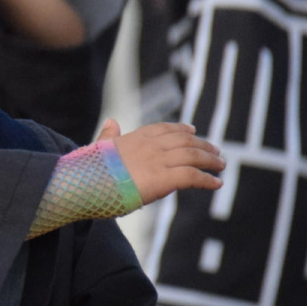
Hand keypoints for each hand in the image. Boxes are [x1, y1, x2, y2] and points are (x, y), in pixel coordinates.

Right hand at [96, 119, 223, 204]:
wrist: (86, 182)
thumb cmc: (88, 169)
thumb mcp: (99, 148)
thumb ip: (108, 135)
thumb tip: (112, 121)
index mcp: (135, 137)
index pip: (163, 129)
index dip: (180, 129)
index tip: (192, 130)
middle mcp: (150, 145)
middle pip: (184, 140)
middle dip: (202, 145)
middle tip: (215, 151)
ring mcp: (158, 161)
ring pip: (193, 156)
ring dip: (210, 160)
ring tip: (221, 165)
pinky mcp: (164, 178)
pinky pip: (193, 176)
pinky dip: (207, 179)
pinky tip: (217, 183)